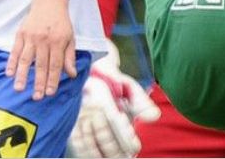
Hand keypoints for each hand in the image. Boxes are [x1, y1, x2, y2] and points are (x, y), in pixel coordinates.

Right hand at [7, 0, 76, 99]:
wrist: (49, 2)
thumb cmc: (61, 23)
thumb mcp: (70, 38)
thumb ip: (69, 57)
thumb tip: (71, 75)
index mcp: (58, 41)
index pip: (55, 65)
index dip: (52, 80)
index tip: (50, 93)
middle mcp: (44, 40)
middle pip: (40, 65)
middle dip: (38, 82)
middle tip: (36, 97)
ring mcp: (30, 37)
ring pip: (25, 59)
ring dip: (21, 75)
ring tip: (18, 89)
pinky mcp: (20, 34)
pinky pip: (15, 50)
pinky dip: (11, 62)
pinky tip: (8, 73)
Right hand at [67, 43, 160, 157]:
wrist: (90, 73)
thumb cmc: (112, 83)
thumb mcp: (129, 87)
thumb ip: (142, 102)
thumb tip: (154, 117)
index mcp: (103, 95)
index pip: (115, 121)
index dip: (125, 137)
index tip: (135, 148)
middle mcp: (88, 105)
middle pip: (102, 135)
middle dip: (116, 151)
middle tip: (126, 158)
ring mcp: (77, 115)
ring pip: (89, 141)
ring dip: (103, 155)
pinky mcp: (71, 122)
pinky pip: (77, 142)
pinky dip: (87, 153)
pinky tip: (98, 157)